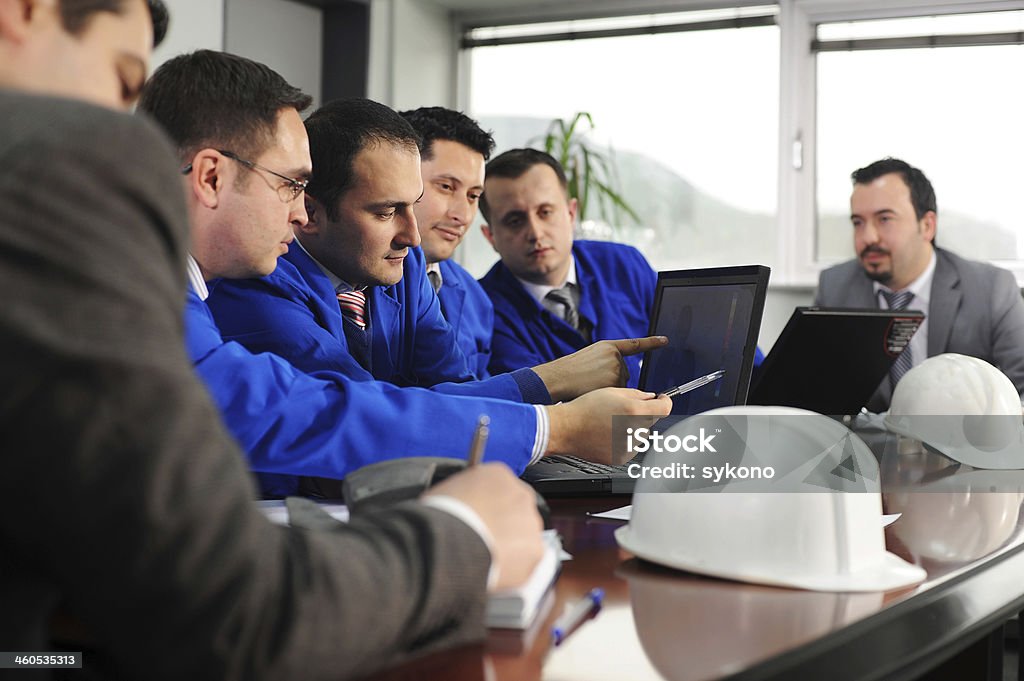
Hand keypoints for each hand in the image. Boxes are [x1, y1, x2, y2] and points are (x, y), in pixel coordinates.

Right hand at [424, 463, 543, 590]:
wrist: (445, 543)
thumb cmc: (440, 517)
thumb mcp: (448, 490)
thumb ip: (466, 494)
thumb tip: (465, 506)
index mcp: (498, 475)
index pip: (501, 489)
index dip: (489, 508)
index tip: (480, 519)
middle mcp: (521, 495)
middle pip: (516, 512)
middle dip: (503, 527)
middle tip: (482, 541)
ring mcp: (530, 523)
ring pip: (524, 537)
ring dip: (510, 547)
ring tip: (485, 559)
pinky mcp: (535, 551)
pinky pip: (527, 560)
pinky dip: (514, 568)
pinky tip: (493, 571)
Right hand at [531, 336, 668, 401]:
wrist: (559, 378)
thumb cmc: (570, 372)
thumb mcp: (590, 357)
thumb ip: (607, 361)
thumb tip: (621, 376)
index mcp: (609, 347)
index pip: (634, 344)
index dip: (651, 342)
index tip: (665, 340)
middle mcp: (616, 357)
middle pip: (624, 374)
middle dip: (613, 381)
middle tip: (592, 381)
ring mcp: (617, 370)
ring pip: (622, 387)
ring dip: (611, 391)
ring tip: (590, 387)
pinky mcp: (616, 384)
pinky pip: (620, 396)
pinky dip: (611, 398)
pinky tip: (596, 395)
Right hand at [546, 388, 671, 463]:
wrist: (567, 429)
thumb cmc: (585, 409)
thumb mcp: (612, 391)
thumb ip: (637, 394)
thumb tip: (650, 398)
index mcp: (634, 411)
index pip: (664, 408)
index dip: (664, 402)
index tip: (662, 400)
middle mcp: (634, 430)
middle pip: (650, 421)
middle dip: (642, 414)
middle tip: (621, 410)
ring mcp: (629, 446)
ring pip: (641, 434)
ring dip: (632, 428)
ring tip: (610, 423)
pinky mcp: (621, 457)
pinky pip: (631, 447)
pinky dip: (624, 441)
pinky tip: (607, 434)